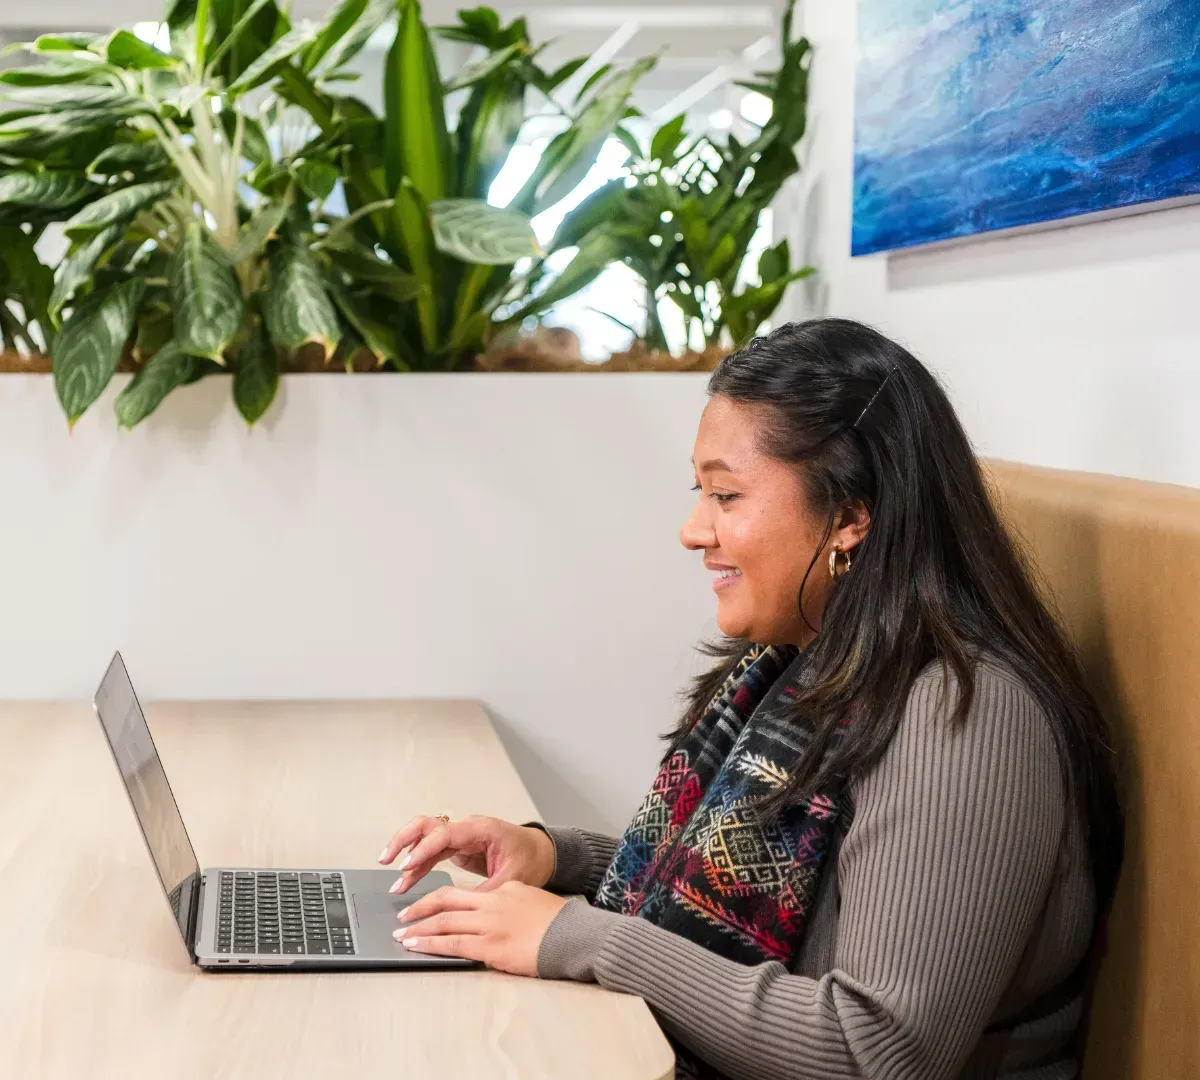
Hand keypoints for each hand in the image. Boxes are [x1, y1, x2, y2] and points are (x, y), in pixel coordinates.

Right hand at [378, 815, 555, 894]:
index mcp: (481, 829)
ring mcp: (461, 836)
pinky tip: (407, 879)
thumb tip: (462, 909)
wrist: (541, 852)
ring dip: (406, 853)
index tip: (407, 866)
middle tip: (386, 860)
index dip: (423, 849)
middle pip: (427, 825)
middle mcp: (467, 828)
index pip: (444, 834)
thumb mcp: (512, 879)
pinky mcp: (458, 847)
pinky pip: (432, 851)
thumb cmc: (530, 860)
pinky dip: (418, 863)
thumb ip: (485, 892)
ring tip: (393, 876)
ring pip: (425, 837)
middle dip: (404, 841)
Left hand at [393, 881, 566, 975]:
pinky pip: (451, 943)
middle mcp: (493, 901)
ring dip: (419, 928)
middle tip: (403, 915)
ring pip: (444, 921)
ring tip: (402, 934)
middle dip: (421, 907)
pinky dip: (430, 944)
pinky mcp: (489, 945)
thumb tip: (494, 919)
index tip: (428, 905)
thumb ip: (510, 906)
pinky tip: (416, 946)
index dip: (441, 898)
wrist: (574, 935)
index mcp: (505, 888)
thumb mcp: (533, 902)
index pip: (465, 892)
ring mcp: (490, 923)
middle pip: (447, 900)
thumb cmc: (561, 924)